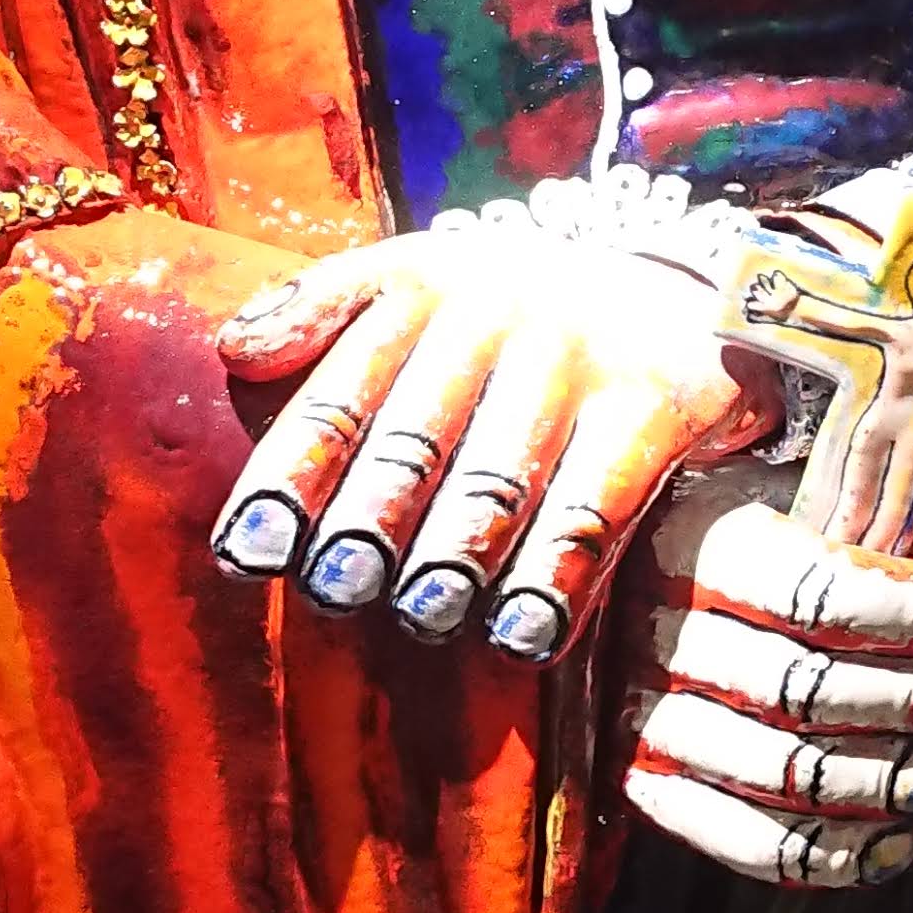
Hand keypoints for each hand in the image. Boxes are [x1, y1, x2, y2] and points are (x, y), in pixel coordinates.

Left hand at [209, 213, 774, 659]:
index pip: (340, 389)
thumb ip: (324, 307)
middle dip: (367, 522)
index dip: (290, 475)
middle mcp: (494, 313)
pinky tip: (522, 634)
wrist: (678, 285)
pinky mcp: (652, 405)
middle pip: (415, 438)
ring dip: (454, 556)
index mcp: (421, 286)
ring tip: (422, 616)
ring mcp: (576, 359)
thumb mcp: (422, 278)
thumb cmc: (514, 312)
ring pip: (500, 478)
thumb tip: (233, 351)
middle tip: (334, 591)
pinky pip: (596, 507)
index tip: (249, 552)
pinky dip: (555, 577)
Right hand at [616, 467, 912, 890]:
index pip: (810, 593)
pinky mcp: (651, 792)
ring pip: (778, 772)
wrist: (625, 587)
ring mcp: (645, 722)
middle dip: (902, 700)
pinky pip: (748, 843)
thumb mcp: (787, 496)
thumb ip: (858, 521)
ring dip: (877, 781)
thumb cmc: (738, 537)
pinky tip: (895, 844)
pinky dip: (832, 855)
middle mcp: (659, 637)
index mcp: (697, 546)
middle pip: (799, 690)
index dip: (900, 612)